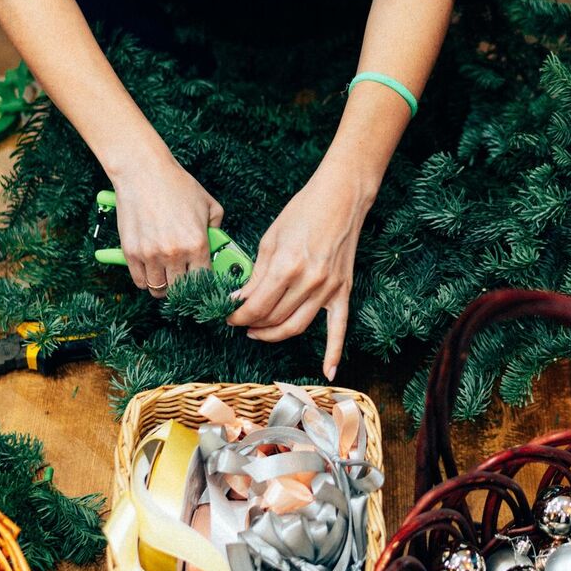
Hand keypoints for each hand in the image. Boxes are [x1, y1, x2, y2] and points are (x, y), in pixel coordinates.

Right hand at [111, 153, 222, 296]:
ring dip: (164, 287)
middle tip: (182, 279)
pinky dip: (145, 280)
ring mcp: (151, 255)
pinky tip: (151, 270)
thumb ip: (217, 228)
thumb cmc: (176, 185)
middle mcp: (175, 253)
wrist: (143, 172)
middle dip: (183, 288)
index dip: (203, 286)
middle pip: (181, 290)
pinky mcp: (131, 253)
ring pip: (158, 290)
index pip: (203, 282)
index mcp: (197, 244)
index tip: (200, 284)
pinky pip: (139, 281)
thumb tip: (218, 244)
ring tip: (166, 276)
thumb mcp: (209, 204)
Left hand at [226, 166, 374, 379]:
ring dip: (273, 335)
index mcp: (286, 266)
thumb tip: (240, 299)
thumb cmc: (303, 211)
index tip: (228, 315)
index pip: (256, 306)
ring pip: (296, 327)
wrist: (341, 198)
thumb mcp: (270, 239)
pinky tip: (329, 372)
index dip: (238, 316)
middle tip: (240, 322)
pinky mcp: (342, 291)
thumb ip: (256, 274)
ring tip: (258, 332)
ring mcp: (328, 289)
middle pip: (273, 319)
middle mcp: (308, 282)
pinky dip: (334, 353)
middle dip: (252, 324)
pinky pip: (338, 329)